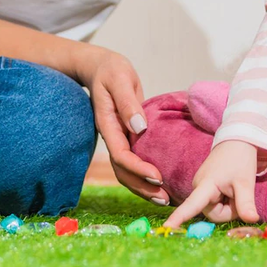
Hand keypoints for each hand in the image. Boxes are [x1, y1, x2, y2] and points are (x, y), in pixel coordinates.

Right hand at [75, 45, 167, 205]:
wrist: (101, 68)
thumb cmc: (111, 70)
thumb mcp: (120, 80)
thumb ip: (128, 102)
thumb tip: (140, 127)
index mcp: (107, 124)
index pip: (120, 154)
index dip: (137, 168)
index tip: (157, 176)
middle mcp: (112, 136)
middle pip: (122, 170)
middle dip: (142, 186)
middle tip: (165, 197)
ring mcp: (119, 139)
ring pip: (126, 171)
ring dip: (143, 187)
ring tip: (165, 198)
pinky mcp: (127, 138)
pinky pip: (133, 162)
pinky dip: (145, 176)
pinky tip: (162, 183)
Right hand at [163, 140, 258, 228]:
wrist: (237, 141)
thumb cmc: (240, 159)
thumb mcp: (245, 182)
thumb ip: (246, 203)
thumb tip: (252, 220)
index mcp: (205, 185)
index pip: (191, 205)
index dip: (179, 217)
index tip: (165, 228)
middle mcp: (198, 188)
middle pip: (213, 214)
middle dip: (229, 210)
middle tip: (239, 195)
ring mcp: (200, 188)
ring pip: (215, 210)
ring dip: (229, 205)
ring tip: (234, 189)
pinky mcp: (204, 189)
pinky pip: (215, 204)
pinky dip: (226, 201)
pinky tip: (230, 189)